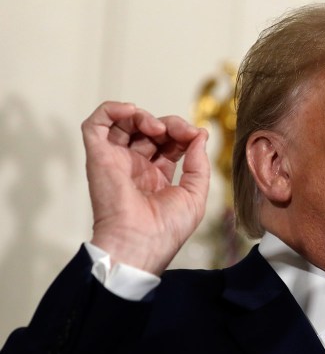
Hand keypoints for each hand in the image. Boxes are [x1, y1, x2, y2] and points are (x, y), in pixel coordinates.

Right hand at [84, 101, 209, 274]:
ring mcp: (116, 161)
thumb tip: (200, 135)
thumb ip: (199, 163)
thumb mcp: (195, 194)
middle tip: (180, 131)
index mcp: (157, 177)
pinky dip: (112, 110)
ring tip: (158, 128)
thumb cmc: (166, 229)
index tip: (196, 135)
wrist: (140, 243)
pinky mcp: (98, 156)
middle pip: (150, 131)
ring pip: (124, 123)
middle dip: (169, 124)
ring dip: (144, 116)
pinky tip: (132, 112)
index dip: (183, 133)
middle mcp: (135, 167)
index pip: (169, 144)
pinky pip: (95, 124)